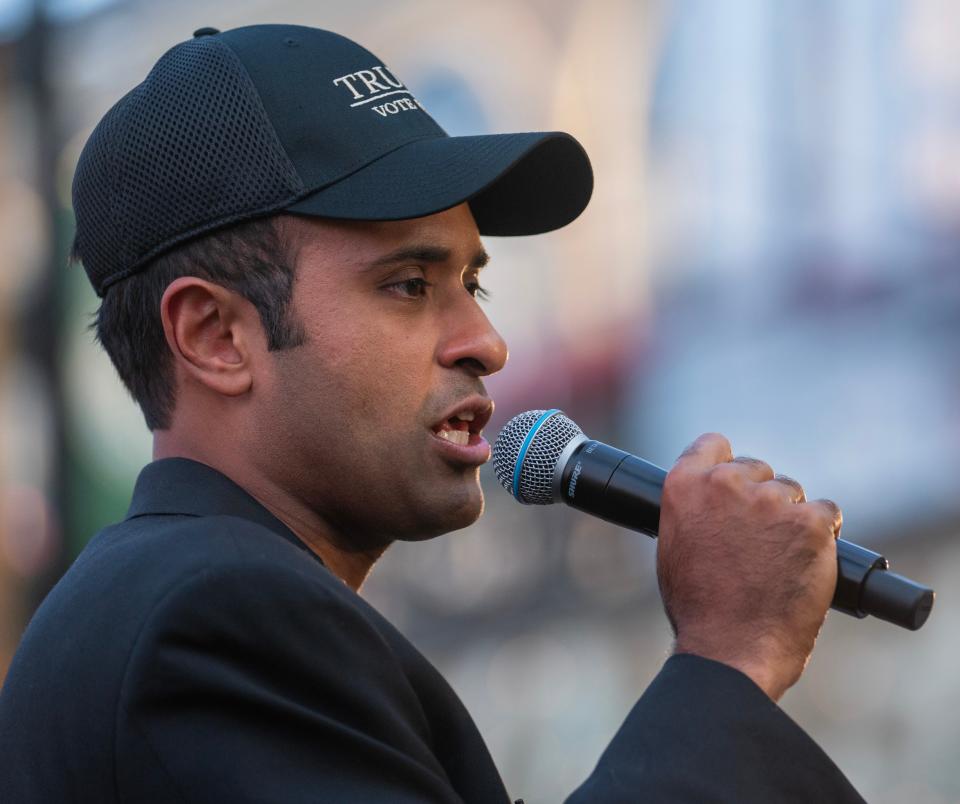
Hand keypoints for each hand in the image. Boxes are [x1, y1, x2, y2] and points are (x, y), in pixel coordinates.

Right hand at [657, 433, 841, 700]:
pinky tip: (806, 564)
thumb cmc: (698, 609)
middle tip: (761, 539)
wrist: (729, 650)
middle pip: (758, 469)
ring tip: (781, 561)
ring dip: (792, 519)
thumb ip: (694, 511)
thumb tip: (716, 504)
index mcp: (684, 485)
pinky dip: (823, 537)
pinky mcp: (809, 523)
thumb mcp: (675, 546)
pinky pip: (827, 514)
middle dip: (762, 497)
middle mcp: (724, 484)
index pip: (713, 445)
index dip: (727, 465)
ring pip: (793, 493)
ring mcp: (769, 501)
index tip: (736, 486)